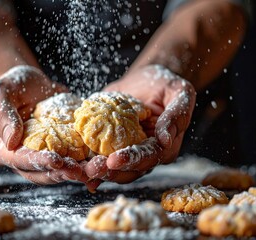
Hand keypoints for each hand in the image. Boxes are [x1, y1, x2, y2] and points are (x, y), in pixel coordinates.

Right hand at [0, 65, 86, 184]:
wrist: (31, 83)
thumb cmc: (11, 86)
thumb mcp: (0, 93)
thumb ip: (3, 114)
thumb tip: (11, 141)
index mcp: (3, 148)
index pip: (19, 160)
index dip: (39, 162)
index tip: (56, 160)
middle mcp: (22, 158)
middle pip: (41, 173)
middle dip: (62, 173)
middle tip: (80, 170)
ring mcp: (41, 156)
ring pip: (58, 171)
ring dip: (76, 173)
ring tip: (93, 169)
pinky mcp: (59, 151)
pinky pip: (72, 161)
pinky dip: (85, 163)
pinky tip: (99, 162)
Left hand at [85, 64, 195, 185]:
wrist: (145, 80)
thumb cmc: (165, 84)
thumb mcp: (179, 92)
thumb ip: (176, 114)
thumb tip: (165, 139)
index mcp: (164, 146)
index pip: (148, 157)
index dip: (130, 160)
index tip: (114, 160)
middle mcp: (145, 154)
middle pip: (128, 169)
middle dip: (109, 171)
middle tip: (91, 169)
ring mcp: (127, 152)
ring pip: (113, 169)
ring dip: (97, 171)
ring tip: (81, 170)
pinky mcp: (111, 145)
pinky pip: (99, 157)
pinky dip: (88, 163)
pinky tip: (76, 167)